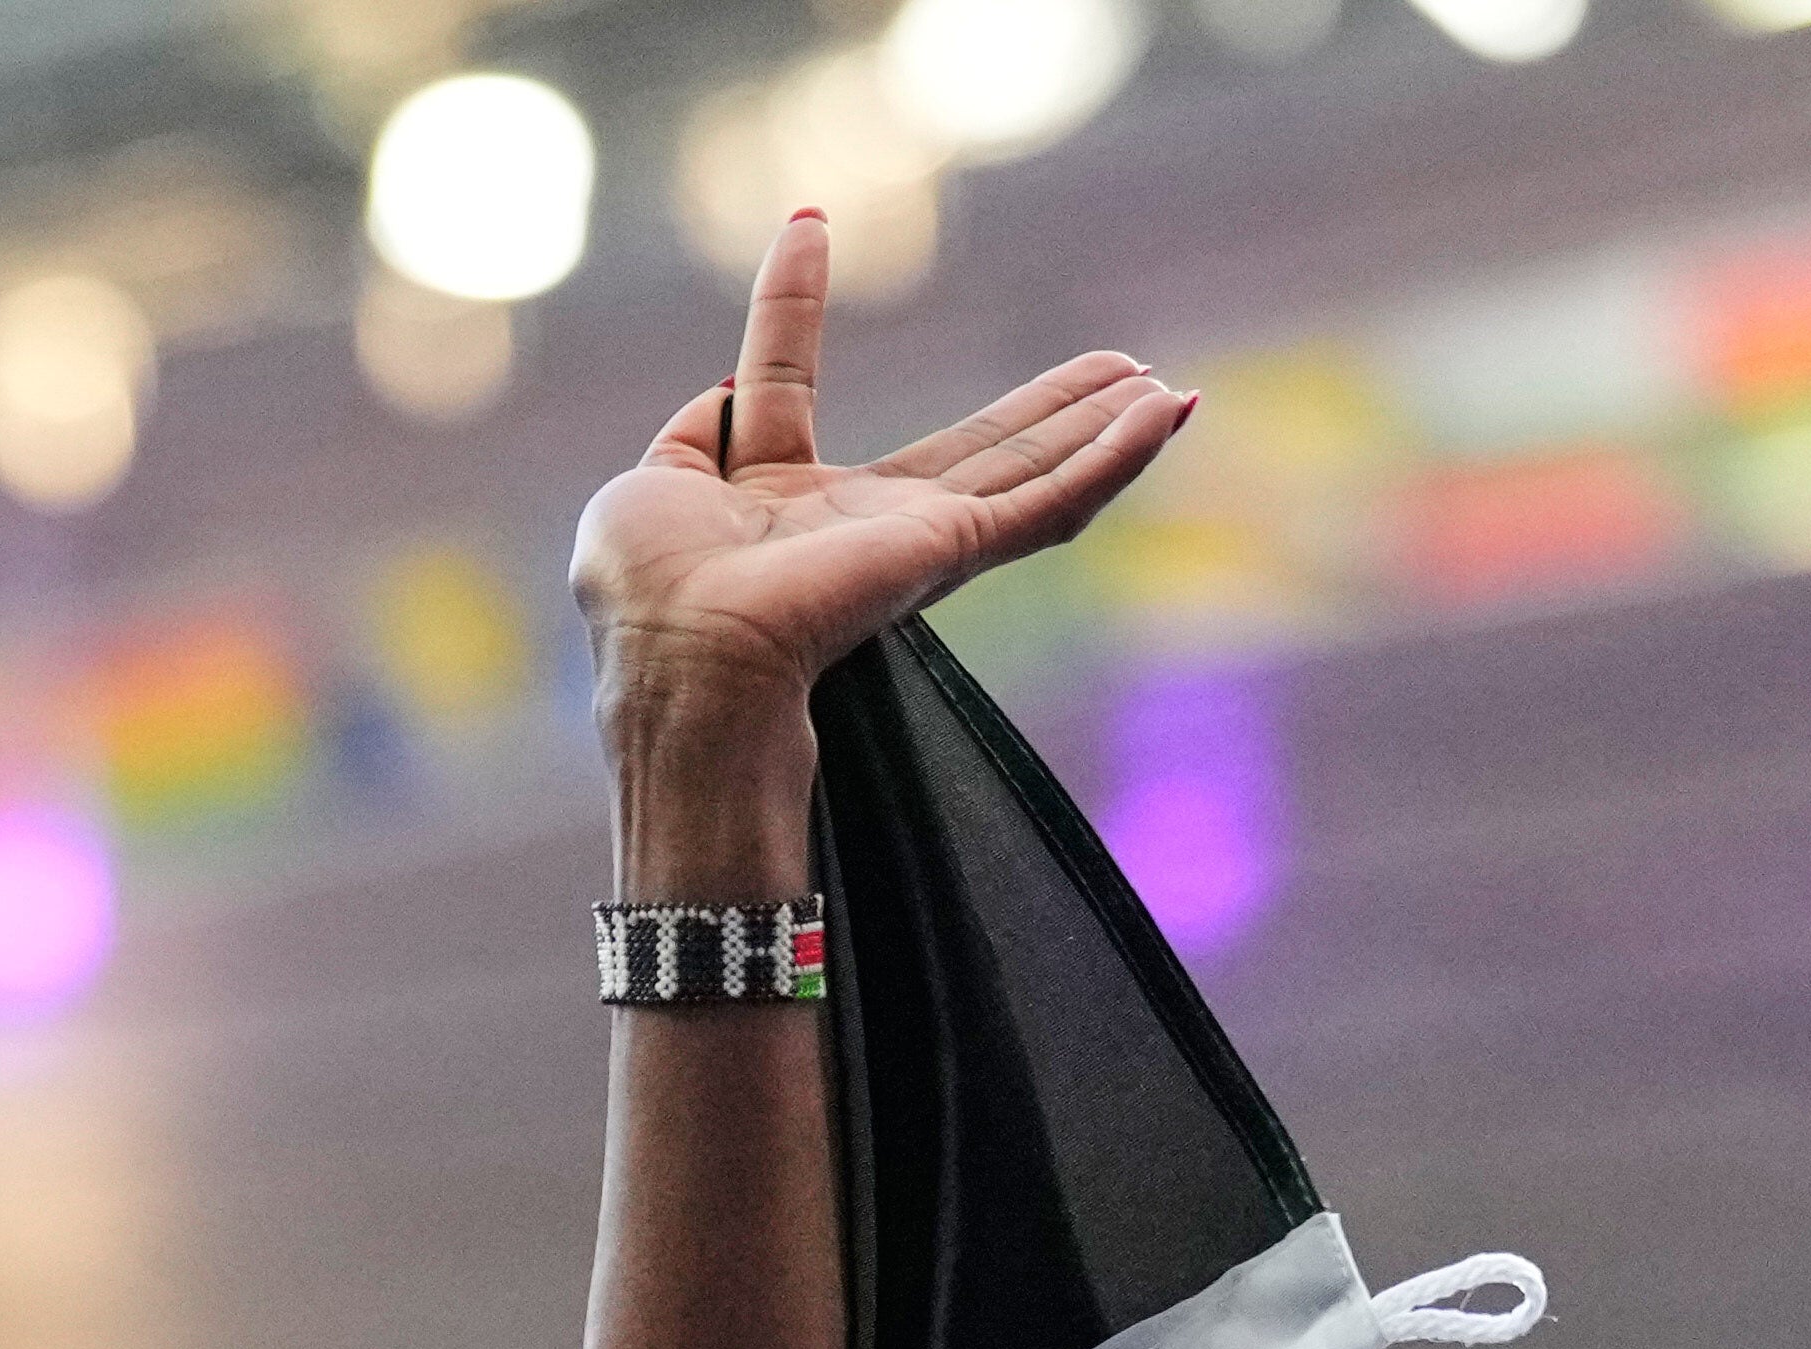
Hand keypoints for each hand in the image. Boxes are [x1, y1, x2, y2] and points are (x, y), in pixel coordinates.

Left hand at [570, 210, 1194, 730]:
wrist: (690, 666)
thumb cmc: (652, 601)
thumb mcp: (647, 487)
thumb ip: (692, 430)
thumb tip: (723, 389)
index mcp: (757, 498)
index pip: (785, 385)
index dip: (790, 303)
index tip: (804, 221)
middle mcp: (849, 525)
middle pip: (972, 451)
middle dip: (1048, 409)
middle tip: (1117, 365)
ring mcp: (911, 544)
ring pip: (1030, 475)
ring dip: (1101, 430)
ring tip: (1163, 387)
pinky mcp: (948, 553)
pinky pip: (1050, 502)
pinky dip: (1112, 460)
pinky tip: (1162, 415)